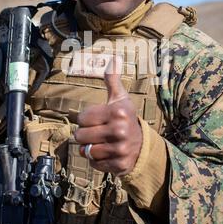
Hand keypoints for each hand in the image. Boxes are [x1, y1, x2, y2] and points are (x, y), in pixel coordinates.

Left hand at [75, 56, 142, 175]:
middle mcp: (120, 130)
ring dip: (89, 148)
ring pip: (86, 150)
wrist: (142, 144)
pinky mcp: (119, 165)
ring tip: (100, 143)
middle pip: (80, 135)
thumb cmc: (125, 118)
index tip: (97, 120)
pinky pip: (94, 164)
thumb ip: (113, 81)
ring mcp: (120, 149)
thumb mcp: (120, 98)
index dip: (86, 119)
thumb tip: (113, 59)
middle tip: (97, 132)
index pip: (82, 118)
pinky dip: (96, 160)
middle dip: (85, 134)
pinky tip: (106, 153)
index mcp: (118, 112)